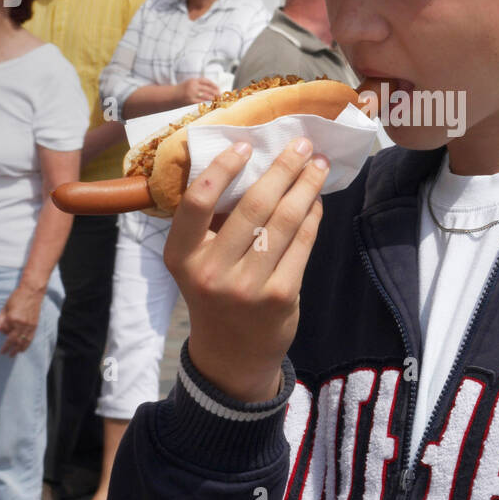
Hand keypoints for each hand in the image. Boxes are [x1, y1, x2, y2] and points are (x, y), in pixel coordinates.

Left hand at [0, 282, 43, 356]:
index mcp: (12, 319)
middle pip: (15, 341)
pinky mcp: (35, 325)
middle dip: (10, 349)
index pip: (6, 333)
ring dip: (18, 349)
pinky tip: (23, 348)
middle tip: (6, 354)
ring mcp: (29, 325)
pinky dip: (27, 344)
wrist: (32, 292)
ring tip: (14, 354)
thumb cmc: (17, 298)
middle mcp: (21, 324)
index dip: (4, 339)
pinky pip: (30, 338)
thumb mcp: (5, 308)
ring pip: (23, 341)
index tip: (1, 345)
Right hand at [164, 138, 328, 400]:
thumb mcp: (198, 261)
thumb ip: (215, 222)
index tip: (246, 145)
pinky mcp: (279, 297)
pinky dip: (312, 218)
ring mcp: (246, 287)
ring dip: (305, 188)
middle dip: (283, 168)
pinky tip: (316, 202)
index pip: (197, 202)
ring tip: (317, 166)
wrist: (232, 354)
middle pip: (253, 206)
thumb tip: (257, 163)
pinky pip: (301, 245)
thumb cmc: (216, 292)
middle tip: (301, 145)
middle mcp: (210, 272)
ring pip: (283, 222)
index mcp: (181, 256)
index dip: (222, 169)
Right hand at [176, 77, 220, 105]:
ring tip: (217, 99)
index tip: (218, 88)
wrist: (171, 96)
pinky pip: (202, 101)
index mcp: (193, 80)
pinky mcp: (190, 100)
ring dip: (213, 97)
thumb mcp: (190, 84)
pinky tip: (211, 102)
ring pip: (206, 95)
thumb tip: (211, 89)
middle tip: (220, 94)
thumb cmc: (181, 90)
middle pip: (208, 88)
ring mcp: (192, 93)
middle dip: (216, 92)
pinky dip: (207, 101)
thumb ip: (199, 85)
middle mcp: (193, 86)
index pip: (206, 81)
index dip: (214, 84)